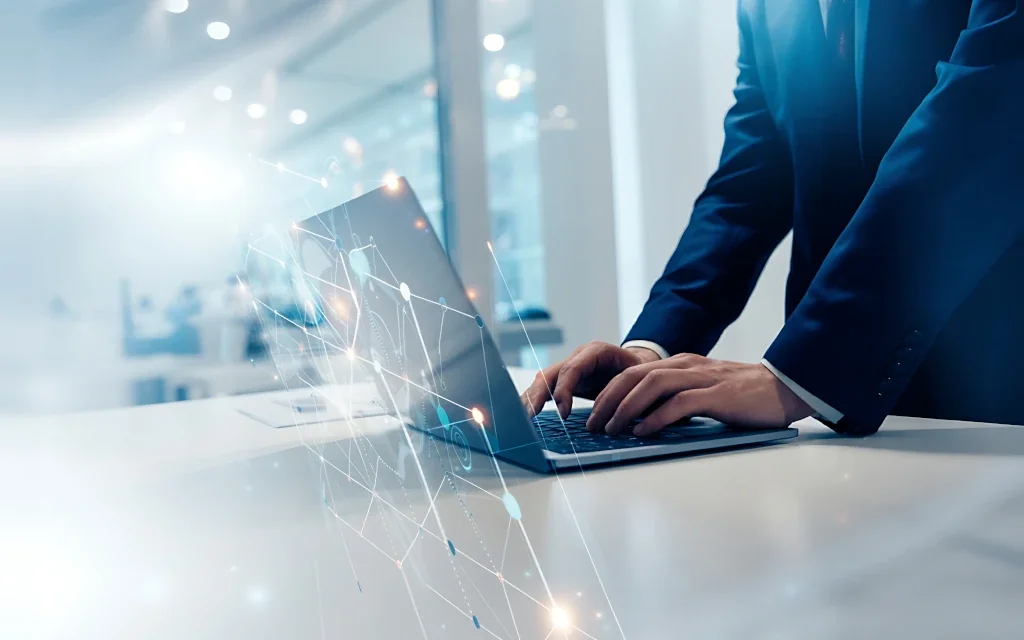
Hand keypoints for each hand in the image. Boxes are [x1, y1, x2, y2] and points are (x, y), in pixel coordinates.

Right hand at [520, 342, 662, 417]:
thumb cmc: (640, 372)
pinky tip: (524, 415)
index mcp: (595, 351)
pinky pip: (544, 388)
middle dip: (538, 396)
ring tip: (521, 419)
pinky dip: (534, 401)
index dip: (564, 390)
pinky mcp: (564, 378)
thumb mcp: (637, 377)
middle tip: (529, 417)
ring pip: (543, 380)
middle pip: (550, 373)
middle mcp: (577, 356)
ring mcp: (568, 366)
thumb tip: (610, 414)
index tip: (564, 413)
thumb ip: (622, 390)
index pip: (571, 369)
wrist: (640, 364)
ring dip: (531, 399)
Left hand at [586, 354, 813, 435]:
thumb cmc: (742, 396)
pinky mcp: (718, 395)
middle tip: (593, 424)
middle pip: (635, 376)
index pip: (633, 372)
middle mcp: (687, 366)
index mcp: (680, 364)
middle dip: (609, 399)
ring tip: (612, 429)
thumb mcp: (702, 392)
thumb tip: (644, 421)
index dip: (609, 391)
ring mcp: (702, 378)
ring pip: (652, 385)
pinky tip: (644, 431)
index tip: (594, 413)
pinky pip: (680, 403)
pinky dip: (658, 417)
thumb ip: (676, 400)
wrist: (784, 388)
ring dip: (627, 408)